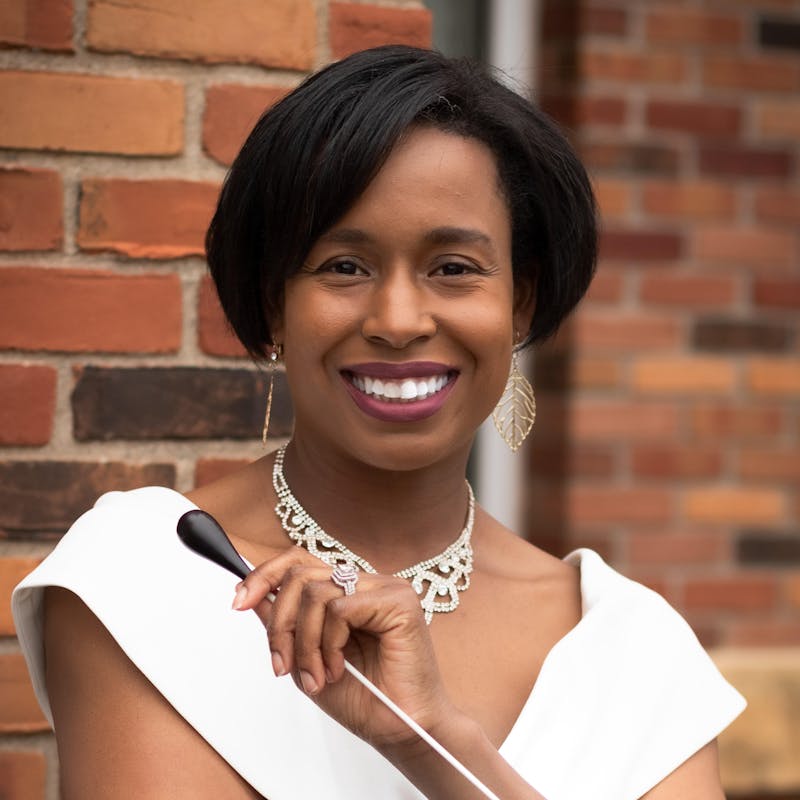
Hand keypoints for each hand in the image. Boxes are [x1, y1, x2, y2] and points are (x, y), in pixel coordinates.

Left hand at [233, 547, 455, 751]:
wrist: (399, 729)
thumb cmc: (363, 699)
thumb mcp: (305, 660)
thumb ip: (284, 626)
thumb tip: (252, 597)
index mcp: (345, 592)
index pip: (299, 562)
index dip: (264, 576)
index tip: (239, 601)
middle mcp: (364, 584)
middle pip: (300, 574)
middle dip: (280, 623)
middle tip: (282, 664)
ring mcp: (384, 588)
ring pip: (316, 593)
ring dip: (304, 643)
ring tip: (316, 676)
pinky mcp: (399, 601)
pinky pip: (340, 608)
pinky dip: (329, 643)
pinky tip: (338, 667)